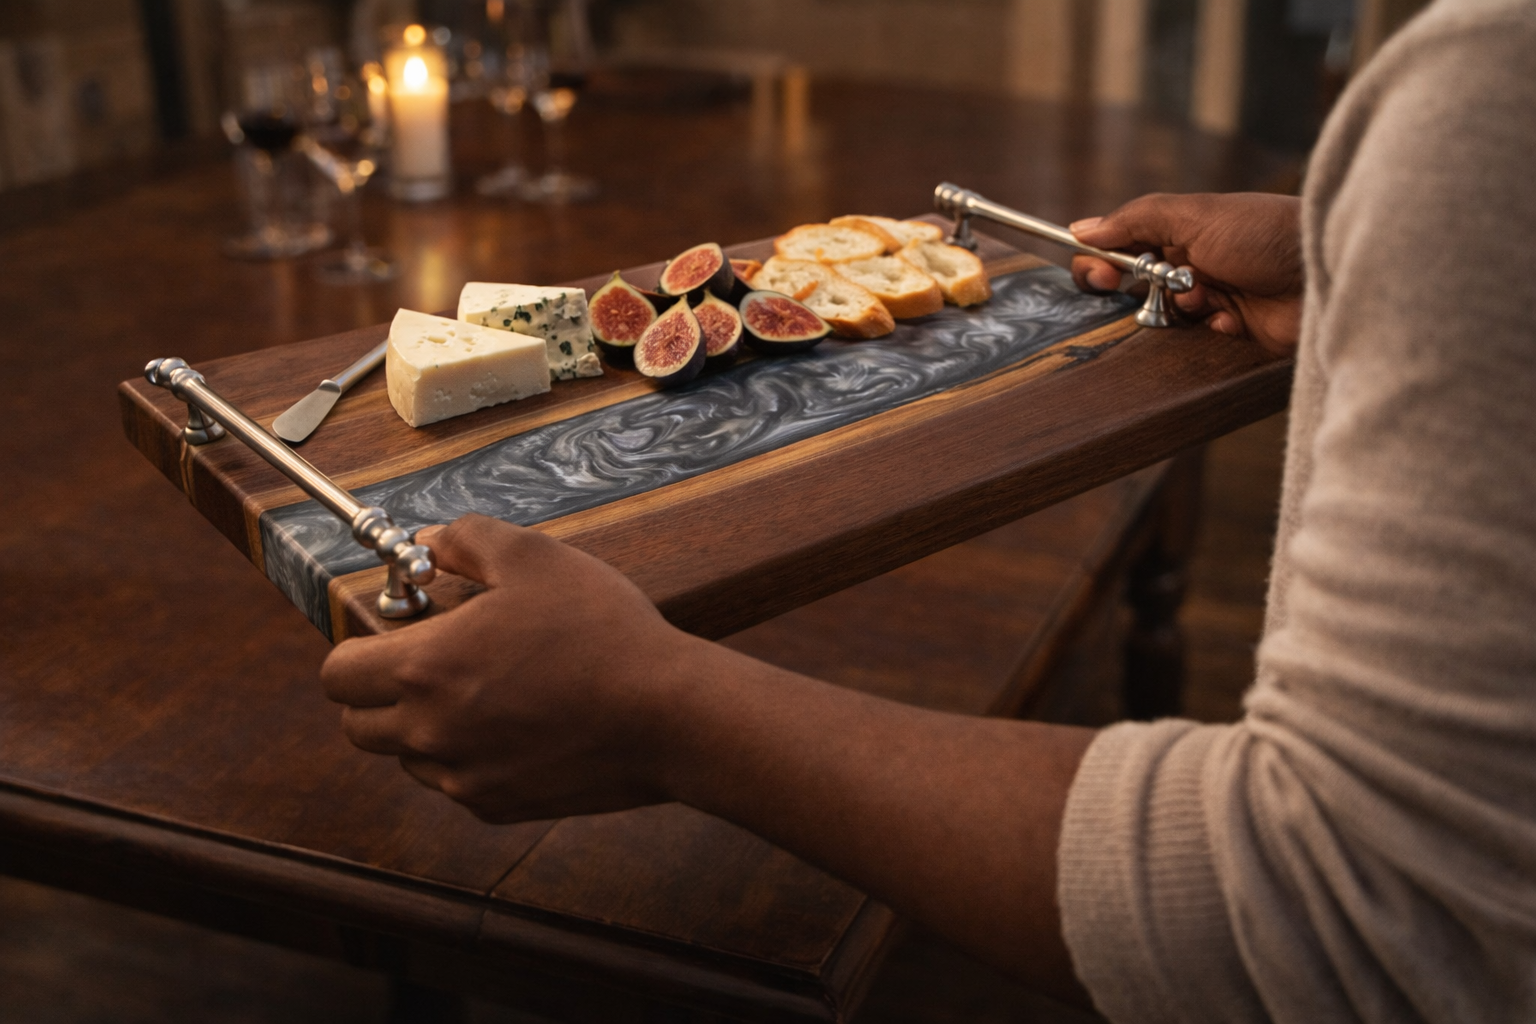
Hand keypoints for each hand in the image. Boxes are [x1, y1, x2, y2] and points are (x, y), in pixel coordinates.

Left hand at [320, 514, 701, 821]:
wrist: (667, 715)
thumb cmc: (603, 631)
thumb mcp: (535, 556)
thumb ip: (466, 539)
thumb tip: (429, 544)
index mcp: (423, 669)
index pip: (336, 674)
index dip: (356, 647)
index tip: (394, 633)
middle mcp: (429, 733)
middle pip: (356, 725)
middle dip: (378, 692)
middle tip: (430, 661)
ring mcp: (462, 777)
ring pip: (406, 758)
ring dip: (423, 727)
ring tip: (484, 690)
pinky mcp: (497, 806)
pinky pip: (456, 782)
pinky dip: (469, 756)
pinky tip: (520, 722)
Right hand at [1070, 192, 1302, 356]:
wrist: (1324, 271)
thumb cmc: (1265, 233)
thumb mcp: (1195, 215)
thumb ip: (1135, 220)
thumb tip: (1082, 228)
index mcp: (1178, 233)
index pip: (1119, 251)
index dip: (1103, 265)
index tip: (1104, 277)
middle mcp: (1190, 266)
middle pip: (1134, 290)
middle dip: (1141, 293)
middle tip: (1160, 291)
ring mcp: (1210, 300)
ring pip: (1162, 320)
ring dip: (1179, 312)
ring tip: (1211, 300)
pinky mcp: (1231, 333)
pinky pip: (1196, 345)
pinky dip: (1210, 333)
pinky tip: (1233, 321)